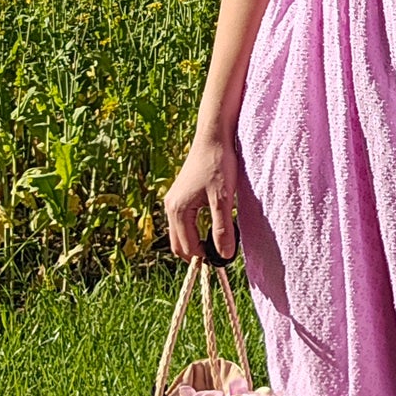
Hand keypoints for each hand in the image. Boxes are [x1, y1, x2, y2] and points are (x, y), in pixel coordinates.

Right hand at [164, 131, 238, 262]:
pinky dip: (195, 230)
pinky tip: (213, 224)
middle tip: (222, 252)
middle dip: (198, 253)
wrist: (214, 137)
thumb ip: (223, 228)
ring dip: (196, 241)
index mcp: (178, 211)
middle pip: (179, 245)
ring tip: (220, 239)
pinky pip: (183, 222)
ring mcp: (173, 201)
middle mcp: (170, 207)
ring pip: (180, 234)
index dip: (206, 257)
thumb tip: (225, 255)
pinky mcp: (180, 195)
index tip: (226, 258)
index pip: (188, 248)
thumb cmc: (218, 164)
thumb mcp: (224, 198)